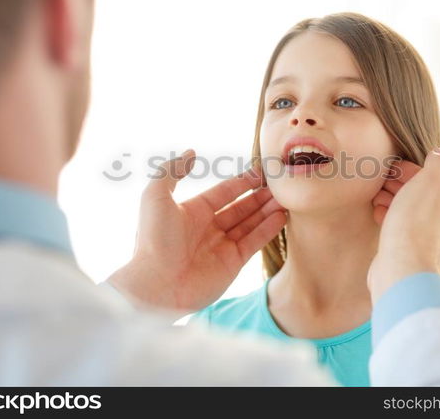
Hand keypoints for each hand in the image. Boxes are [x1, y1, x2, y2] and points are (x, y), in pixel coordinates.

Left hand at [108, 149, 286, 311]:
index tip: (261, 172)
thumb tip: (191, 152)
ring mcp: (222, 246)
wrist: (156, 285)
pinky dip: (268, 229)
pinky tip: (281, 216)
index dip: (242, 182)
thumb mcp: (155, 196)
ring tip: (286, 198)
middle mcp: (209, 227)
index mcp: (192, 211)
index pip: (224, 192)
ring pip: (250, 223)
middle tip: (280, 185)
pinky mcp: (232, 264)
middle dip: (260, 196)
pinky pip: (254, 242)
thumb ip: (172, 171)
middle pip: (241, 207)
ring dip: (267, 210)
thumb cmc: (153, 239)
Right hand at [368, 149, 439, 301]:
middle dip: (401, 186)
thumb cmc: (415, 223)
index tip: (393, 167)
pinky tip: (378, 214)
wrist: (401, 267)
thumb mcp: (429, 182)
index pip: (435, 182)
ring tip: (377, 197)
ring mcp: (432, 244)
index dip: (412, 172)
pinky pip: (402, 231)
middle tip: (382, 181)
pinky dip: (390, 220)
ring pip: (411, 215)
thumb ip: (437, 165)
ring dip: (393, 202)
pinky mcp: (413, 256)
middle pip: (423, 198)